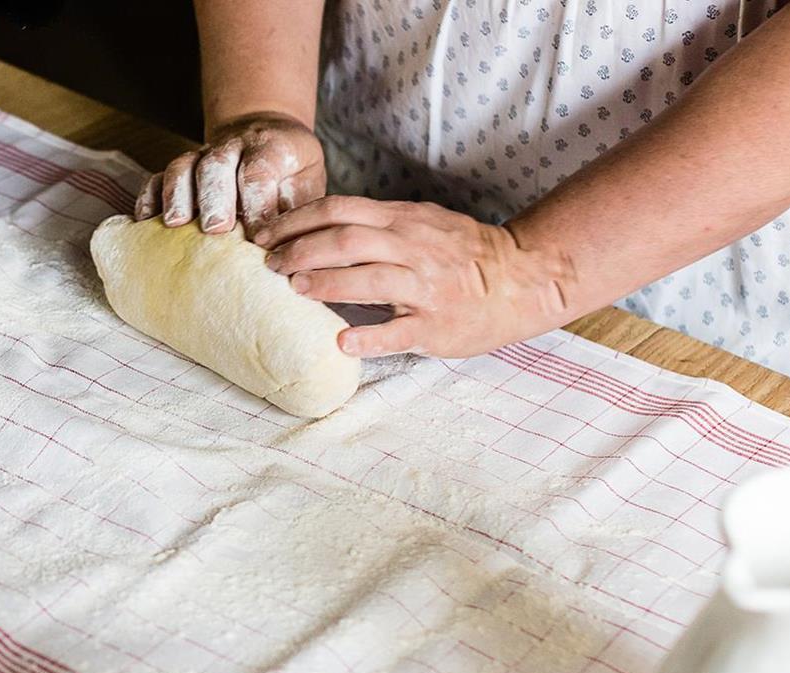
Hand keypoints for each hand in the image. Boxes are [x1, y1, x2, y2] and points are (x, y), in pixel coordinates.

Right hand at [133, 112, 325, 235]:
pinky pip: (158, 176)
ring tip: (175, 224)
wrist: (265, 134)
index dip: (256, 204)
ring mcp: (201, 155)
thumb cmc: (290, 172)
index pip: (258, 172)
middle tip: (215, 228)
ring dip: (177, 195)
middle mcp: (232, 146)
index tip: (257, 237)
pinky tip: (144, 220)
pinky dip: (149, 196)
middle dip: (214, 197)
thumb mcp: (306, 181)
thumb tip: (292, 247)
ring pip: (183, 167)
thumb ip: (297, 208)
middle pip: (216, 166)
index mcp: (270, 147)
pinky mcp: (181, 168)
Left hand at [255, 196, 579, 358]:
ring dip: (326, 283)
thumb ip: (377, 223)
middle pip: (345, 241)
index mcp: (403, 221)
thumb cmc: (464, 253)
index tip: (265, 234)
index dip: (297, 220)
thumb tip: (319, 227)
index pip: (339, 211)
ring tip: (295, 290)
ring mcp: (426, 287)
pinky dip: (369, 338)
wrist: (524, 277)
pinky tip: (341, 343)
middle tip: (271, 265)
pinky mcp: (436, 325)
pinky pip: (399, 332)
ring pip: (368, 279)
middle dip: (300, 251)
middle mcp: (412, 248)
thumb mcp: (422, 222)